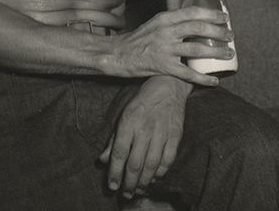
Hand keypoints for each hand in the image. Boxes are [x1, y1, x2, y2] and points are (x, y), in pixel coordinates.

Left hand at [99, 76, 188, 198]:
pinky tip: (154, 179)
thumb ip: (113, 139)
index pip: (119, 153)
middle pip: (135, 163)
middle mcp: (144, 129)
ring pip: (151, 164)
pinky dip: (161, 172)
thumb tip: (102, 160)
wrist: (169, 84)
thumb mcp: (124, 114)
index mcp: (128, 122)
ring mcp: (162, 132)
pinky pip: (168, 159)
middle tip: (126, 194)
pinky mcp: (175, 135)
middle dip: (129, 183)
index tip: (112, 186)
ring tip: (138, 191)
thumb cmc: (143, 101)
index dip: (114, 172)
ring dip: (144, 182)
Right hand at [102, 7, 231, 86]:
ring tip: (228, 54)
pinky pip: (187, 74)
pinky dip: (203, 78)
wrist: (117, 55)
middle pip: (198, 29)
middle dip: (218, 32)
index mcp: (165, 18)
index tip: (225, 18)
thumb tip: (195, 21)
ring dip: (216, 52)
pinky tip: (214, 81)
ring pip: (196, 50)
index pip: (193, 12)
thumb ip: (173, 21)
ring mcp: (165, 49)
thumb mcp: (155, 23)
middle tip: (231, 36)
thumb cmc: (138, 39)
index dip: (212, 15)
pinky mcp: (163, 67)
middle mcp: (166, 31)